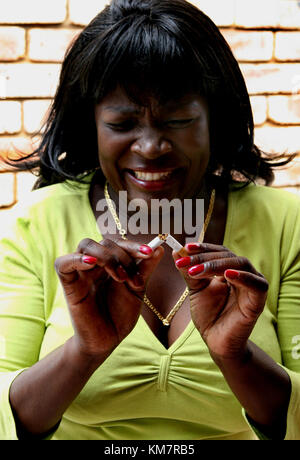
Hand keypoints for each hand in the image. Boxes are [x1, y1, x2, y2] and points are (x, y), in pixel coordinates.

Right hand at [55, 238, 163, 360]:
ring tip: (120, 277)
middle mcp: (95, 264)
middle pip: (105, 242)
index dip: (134, 245)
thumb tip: (159, 248)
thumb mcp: (136, 290)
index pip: (119, 243)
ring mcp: (81, 272)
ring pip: (86, 245)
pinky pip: (63, 263)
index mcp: (110, 263)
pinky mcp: (68, 284)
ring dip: (106, 257)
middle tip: (132, 278)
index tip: (149, 253)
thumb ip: (145, 269)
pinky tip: (92, 264)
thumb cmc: (120, 315)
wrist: (107, 341)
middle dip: (123, 256)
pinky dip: (76, 259)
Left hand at [174, 243, 268, 359]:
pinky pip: (255, 284)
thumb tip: (177, 251)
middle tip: (185, 262)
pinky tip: (227, 275)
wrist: (216, 342)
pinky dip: (243, 277)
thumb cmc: (209, 316)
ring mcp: (253, 285)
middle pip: (227, 255)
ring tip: (196, 271)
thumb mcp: (196, 290)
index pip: (219, 251)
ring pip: (240, 264)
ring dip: (217, 265)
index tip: (185, 248)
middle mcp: (243, 273)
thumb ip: (189, 271)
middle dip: (204, 258)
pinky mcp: (258, 300)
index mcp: (230, 269)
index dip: (203, 248)